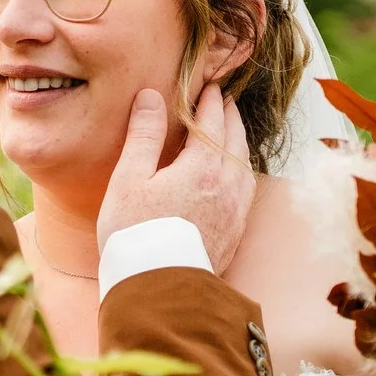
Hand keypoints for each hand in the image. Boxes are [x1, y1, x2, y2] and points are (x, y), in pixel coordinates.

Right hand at [97, 85, 255, 271]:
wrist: (157, 288)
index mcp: (202, 168)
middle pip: (236, 140)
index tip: (211, 86)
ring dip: (239, 143)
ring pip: (245, 166)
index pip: (212, 122)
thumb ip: (143, 135)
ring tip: (231, 133)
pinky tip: (234, 176)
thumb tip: (150, 96)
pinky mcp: (235, 233)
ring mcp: (235, 211)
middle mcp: (227, 186)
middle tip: (225, 101)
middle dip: (230, 117)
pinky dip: (241, 171)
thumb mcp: (129, 179)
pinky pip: (246, 190)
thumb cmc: (135, 233)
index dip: (211, 101)